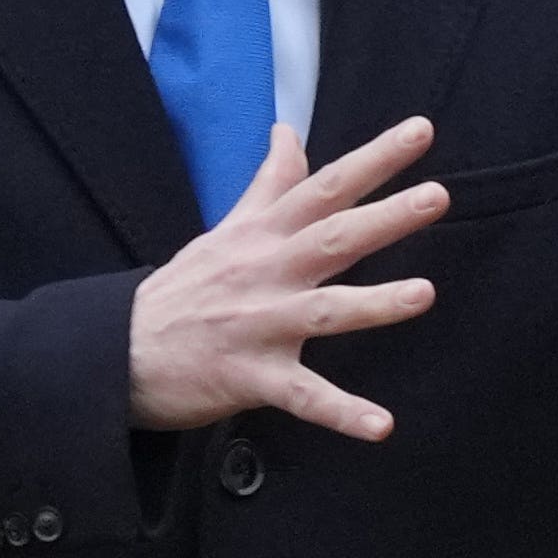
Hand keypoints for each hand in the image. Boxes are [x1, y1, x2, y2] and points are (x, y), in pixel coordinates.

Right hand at [128, 117, 446, 441]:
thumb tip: (289, 132)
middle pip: (332, 238)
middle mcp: (266, 272)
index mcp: (263, 235)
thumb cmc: (185, 289)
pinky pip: (303, 397)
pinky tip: (381, 425)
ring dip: (374, 304)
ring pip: (324, 310)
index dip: (374, 158)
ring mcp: (259, 325)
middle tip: (438, 195)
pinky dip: (341, 412)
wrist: (118, 352)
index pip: (324, 186)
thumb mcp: (226, 228)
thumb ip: (268, 184)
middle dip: (385, 217)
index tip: (421, 131)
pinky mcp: (251, 377)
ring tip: (425, 294)